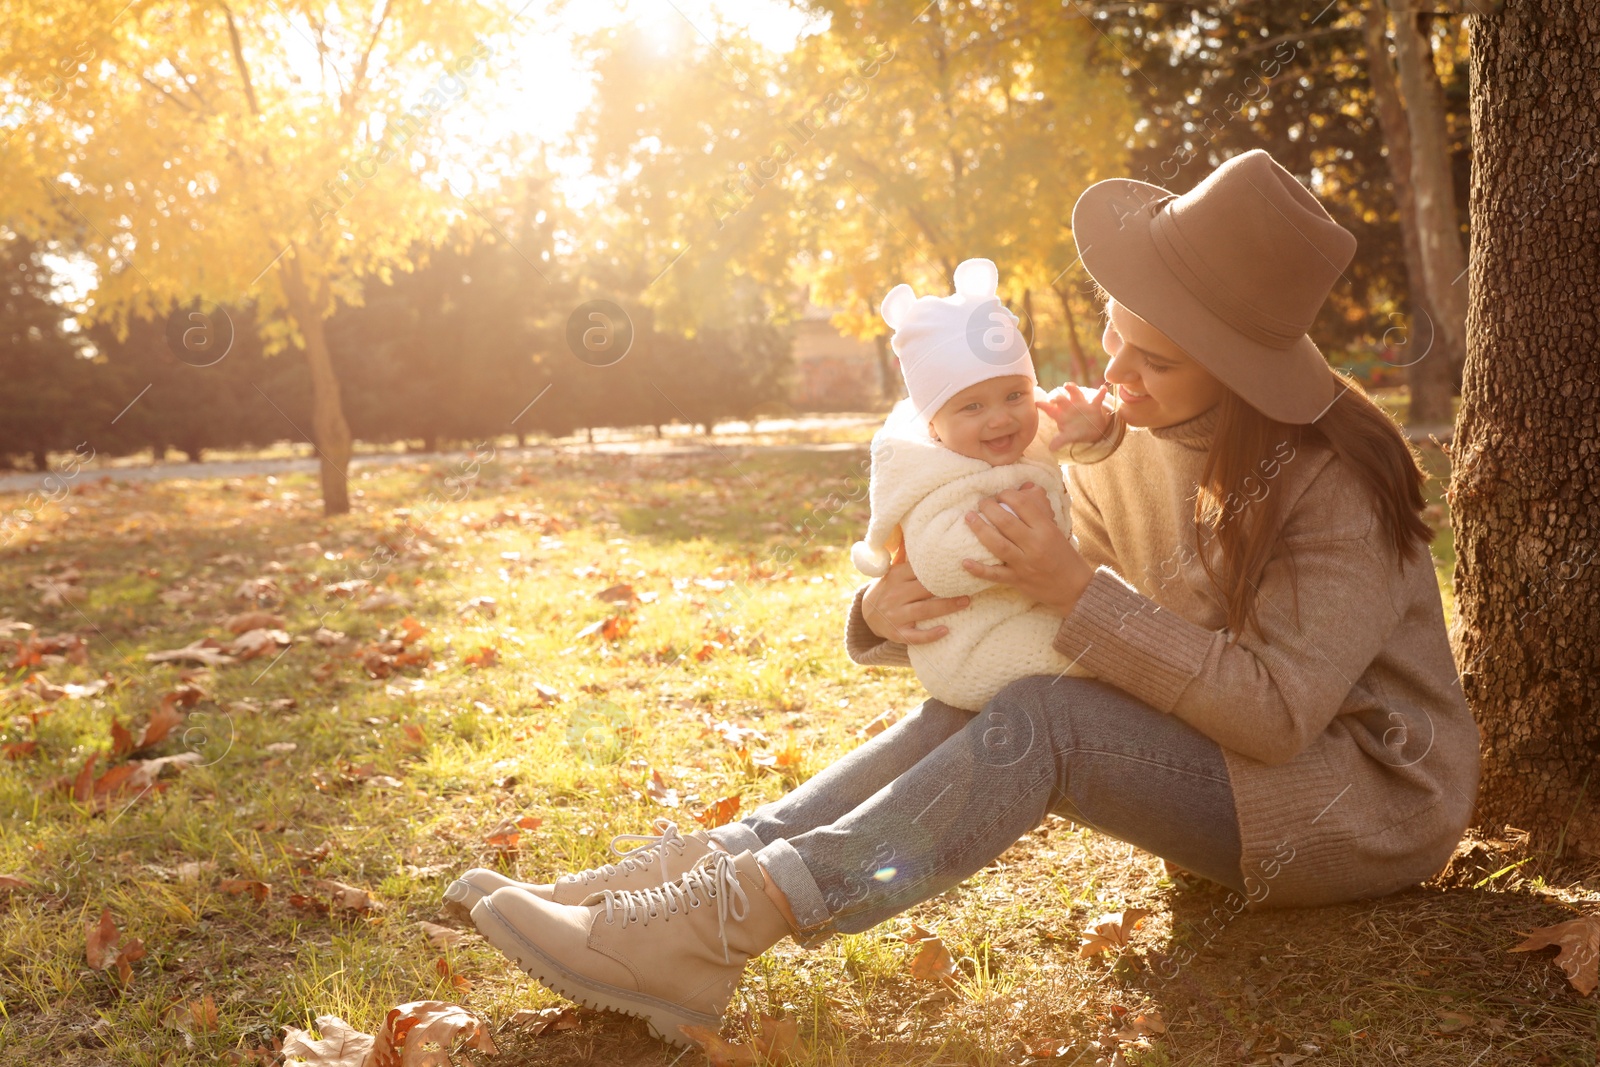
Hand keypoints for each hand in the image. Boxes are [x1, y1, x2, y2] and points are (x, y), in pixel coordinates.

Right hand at [861, 543, 968, 644]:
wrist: (867, 615)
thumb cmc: (888, 589)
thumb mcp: (894, 571)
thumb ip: (907, 555)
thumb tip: (917, 528)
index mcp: (896, 575)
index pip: (920, 570)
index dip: (940, 568)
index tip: (959, 564)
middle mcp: (895, 594)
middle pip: (925, 589)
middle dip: (948, 587)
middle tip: (970, 583)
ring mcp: (895, 615)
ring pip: (924, 610)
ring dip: (946, 606)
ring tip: (966, 602)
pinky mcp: (897, 633)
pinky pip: (915, 635)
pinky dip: (930, 634)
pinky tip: (946, 631)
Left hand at [961, 483, 1093, 615]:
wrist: (1075, 588)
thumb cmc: (1065, 556)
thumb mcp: (1056, 531)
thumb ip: (1039, 513)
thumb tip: (1025, 488)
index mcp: (1046, 529)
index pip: (1024, 505)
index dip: (1008, 495)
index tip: (1000, 494)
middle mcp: (1035, 545)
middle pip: (1007, 522)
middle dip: (989, 508)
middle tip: (980, 502)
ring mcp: (1025, 564)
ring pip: (998, 545)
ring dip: (980, 530)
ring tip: (968, 518)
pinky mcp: (1017, 580)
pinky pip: (994, 574)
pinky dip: (978, 569)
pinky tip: (964, 562)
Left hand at [1037, 382, 1113, 449]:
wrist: (1092, 430)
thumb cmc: (1076, 431)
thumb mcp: (1068, 436)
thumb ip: (1060, 441)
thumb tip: (1051, 448)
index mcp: (1061, 414)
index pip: (1050, 409)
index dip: (1043, 406)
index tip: (1037, 403)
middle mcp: (1069, 406)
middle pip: (1061, 399)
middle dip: (1057, 398)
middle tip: (1053, 399)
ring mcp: (1081, 405)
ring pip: (1076, 394)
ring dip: (1072, 389)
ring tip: (1068, 386)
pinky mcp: (1093, 406)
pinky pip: (1097, 398)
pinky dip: (1100, 393)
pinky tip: (1103, 389)